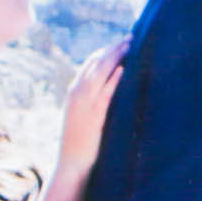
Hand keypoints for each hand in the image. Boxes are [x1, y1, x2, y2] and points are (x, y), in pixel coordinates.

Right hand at [61, 42, 123, 169]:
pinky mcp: (92, 115)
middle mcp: (76, 94)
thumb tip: (107, 92)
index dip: (106, 51)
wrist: (71, 163)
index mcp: (74, 92)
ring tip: (130, 45)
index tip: (120, 43)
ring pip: (99, 73)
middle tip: (130, 37)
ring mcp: (83, 104)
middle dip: (113, 48)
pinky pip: (104, 93)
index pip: (90, 64)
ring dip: (115, 56)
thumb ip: (92, 103)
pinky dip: (113, 79)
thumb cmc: (80, 143)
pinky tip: (123, 69)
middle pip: (95, 63)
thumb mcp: (83, 117)